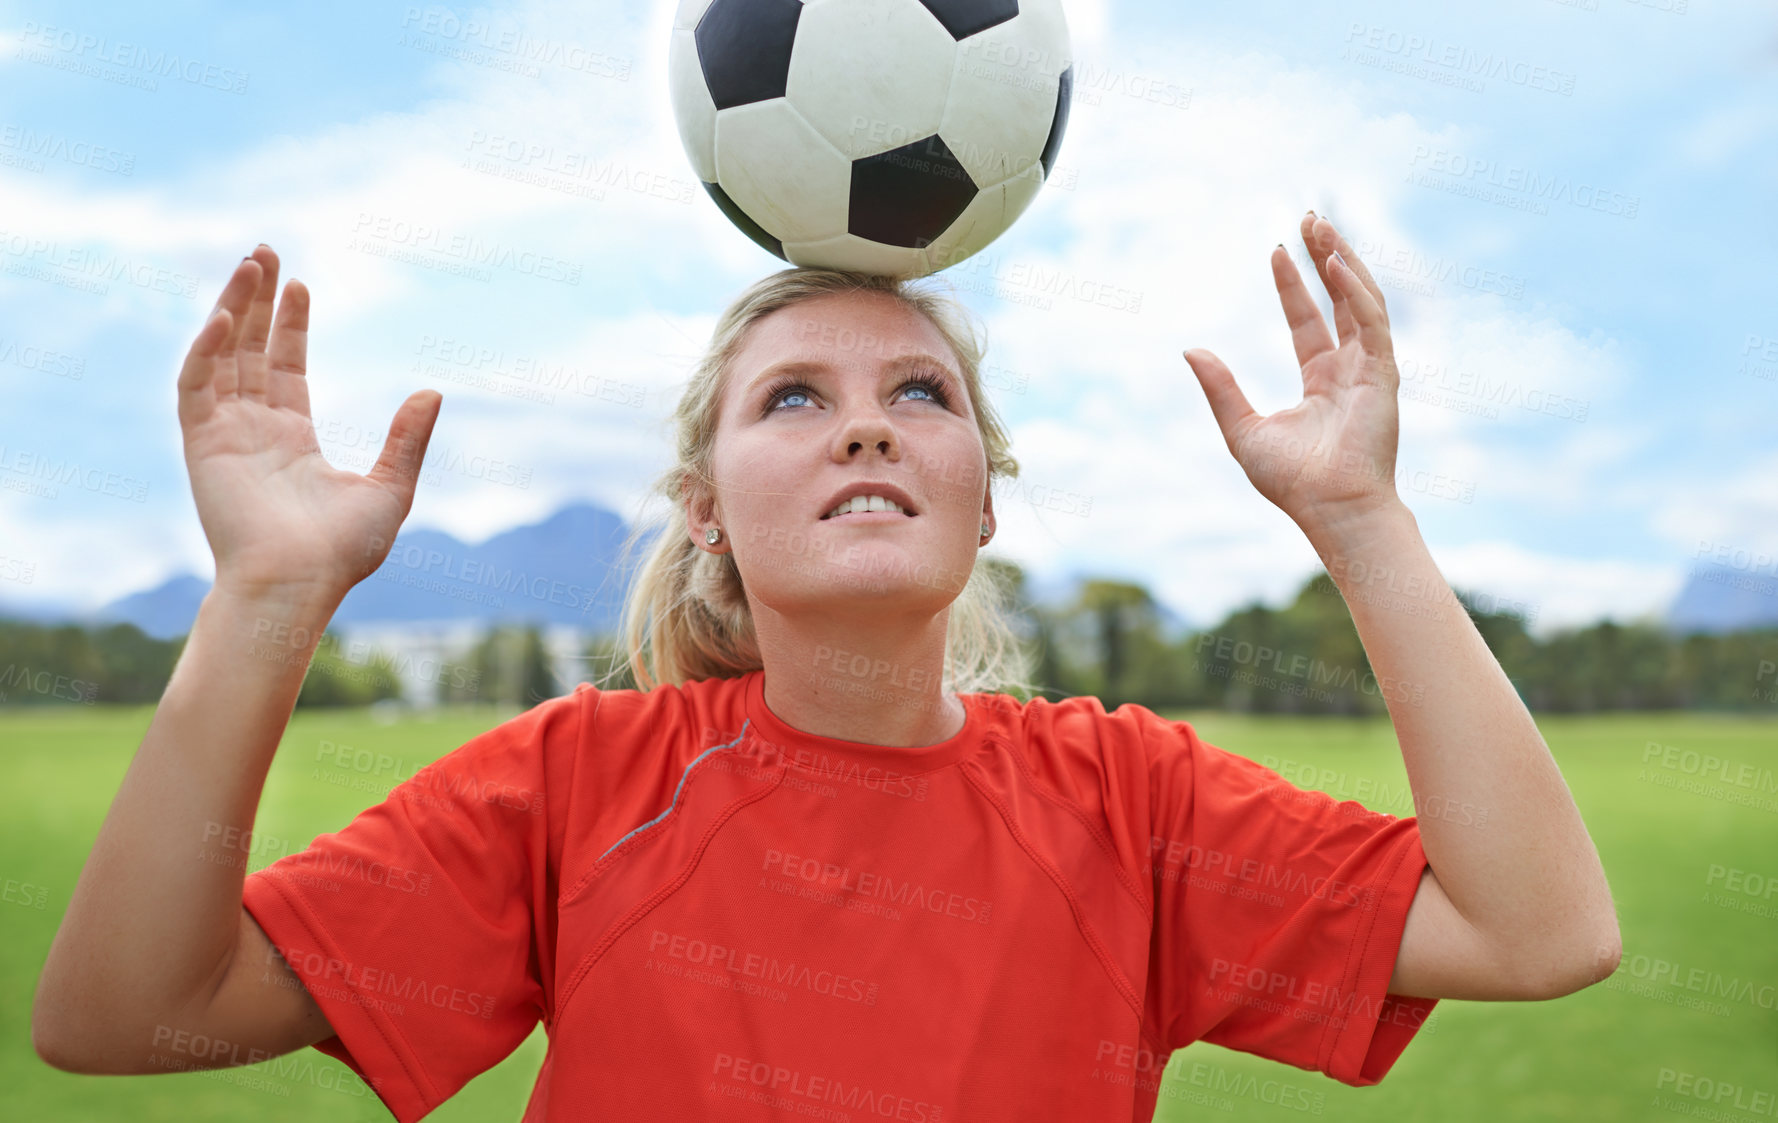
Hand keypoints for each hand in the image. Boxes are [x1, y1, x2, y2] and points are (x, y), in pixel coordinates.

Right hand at [177, 245, 441, 604]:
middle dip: (257, 300)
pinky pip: (197, 385)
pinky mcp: (202, 443)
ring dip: (232, 308)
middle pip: (251, 350)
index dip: (290, 325)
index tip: (300, 285)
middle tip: (264, 251)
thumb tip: (433, 391)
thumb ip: (407, 439)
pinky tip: (228, 316)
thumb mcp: (391, 488)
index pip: (285, 367)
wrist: (298, 583)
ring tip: (250, 263)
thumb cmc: (342, 551)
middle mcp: (255, 430)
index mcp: (293, 439)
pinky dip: (208, 348)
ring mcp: (225, 434)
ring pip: (223, 355)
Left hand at [1183, 211, 1404, 538]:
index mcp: (1322, 381)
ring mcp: (1371, 369)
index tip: (1278, 251)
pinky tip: (1334, 264)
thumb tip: (1190, 349)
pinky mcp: (1384, 374)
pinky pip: (1372, 322)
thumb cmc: (1292, 481)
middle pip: (1340, 300)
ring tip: (1322, 226)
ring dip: (1343, 261)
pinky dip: (1355, 291)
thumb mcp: (1242, 428)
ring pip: (1362, 301)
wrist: (1330, 509)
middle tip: (1310, 218)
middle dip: (1326, 257)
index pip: (1309, 321)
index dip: (1294, 285)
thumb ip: (1220, 388)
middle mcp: (1350, 370)